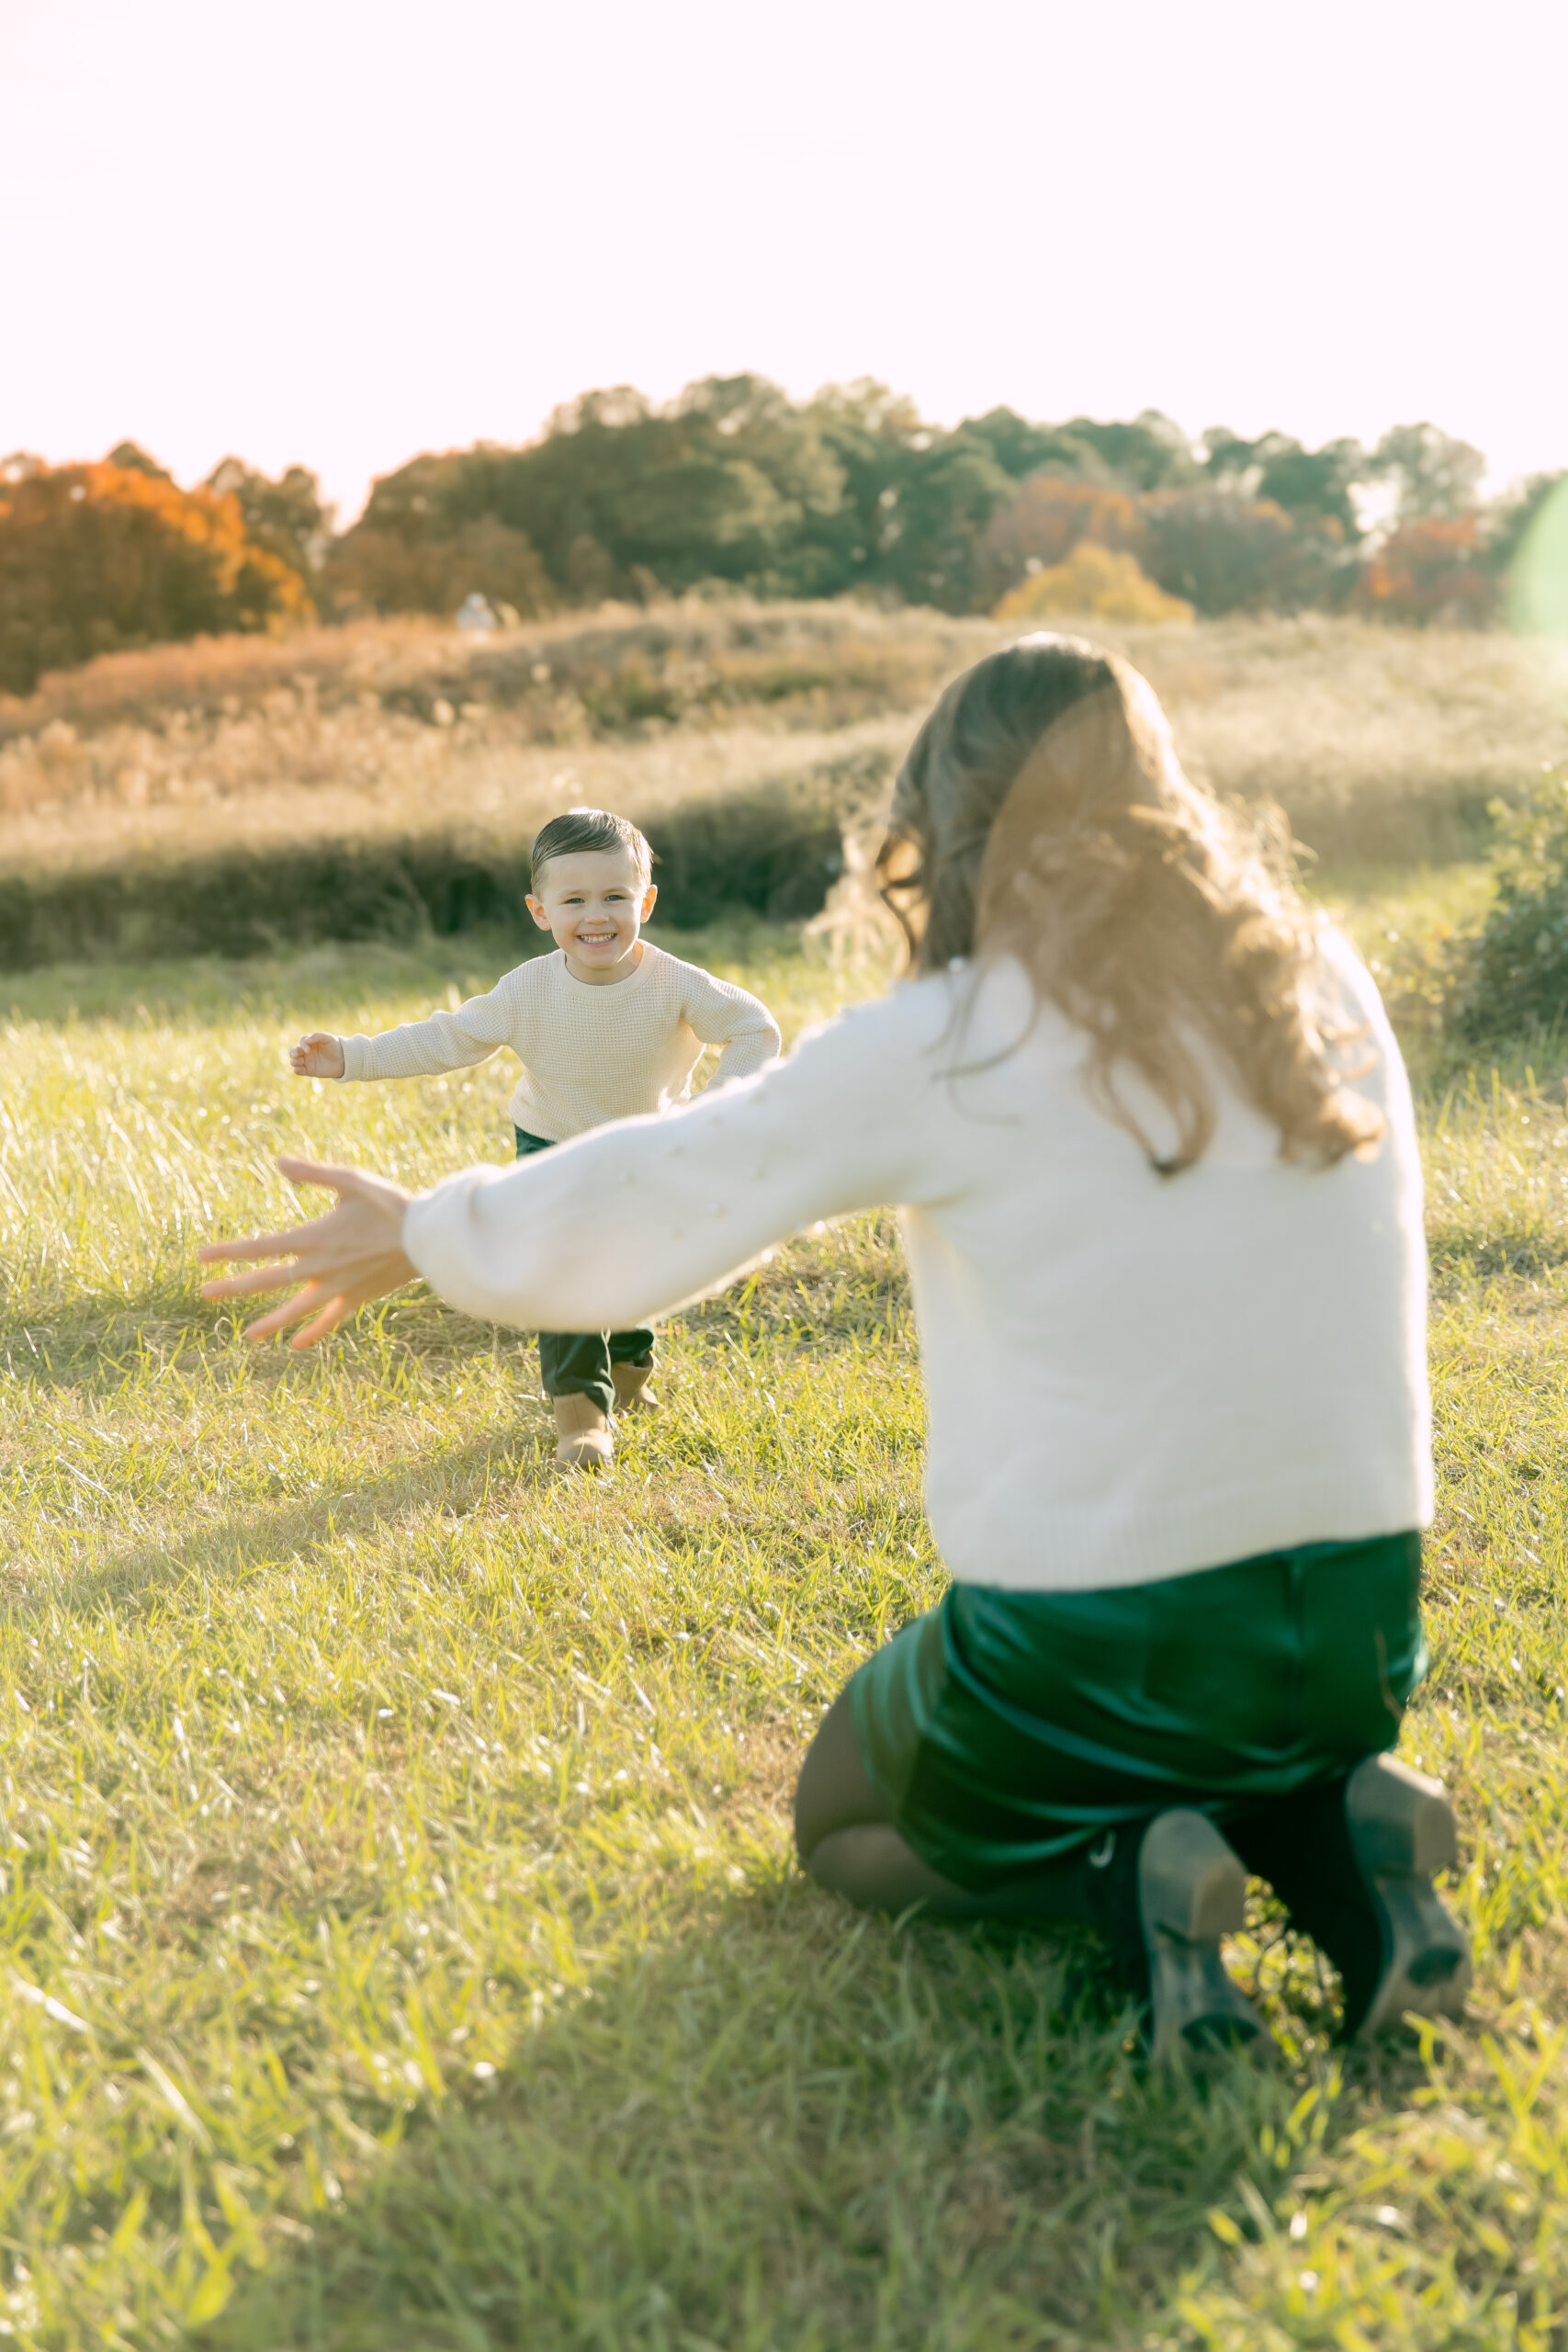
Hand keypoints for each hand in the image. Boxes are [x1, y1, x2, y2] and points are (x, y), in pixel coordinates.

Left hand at [198, 1155, 414, 1347]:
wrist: (427, 1237)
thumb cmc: (389, 1204)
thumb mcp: (350, 1180)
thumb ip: (312, 1173)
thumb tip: (278, 1162)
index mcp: (313, 1237)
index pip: (260, 1248)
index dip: (229, 1253)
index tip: (202, 1258)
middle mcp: (319, 1267)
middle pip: (268, 1281)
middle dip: (234, 1287)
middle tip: (205, 1294)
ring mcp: (337, 1286)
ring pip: (296, 1310)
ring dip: (270, 1323)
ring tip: (247, 1336)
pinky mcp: (356, 1297)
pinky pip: (330, 1320)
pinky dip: (313, 1333)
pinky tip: (296, 1345)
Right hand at [291, 1033, 345, 1078]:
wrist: (343, 1060)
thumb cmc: (335, 1047)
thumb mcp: (329, 1039)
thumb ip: (318, 1036)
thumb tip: (306, 1040)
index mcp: (310, 1042)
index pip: (302, 1041)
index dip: (303, 1045)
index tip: (308, 1049)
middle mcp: (306, 1051)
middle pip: (294, 1051)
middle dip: (293, 1052)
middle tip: (295, 1054)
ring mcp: (307, 1061)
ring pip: (295, 1061)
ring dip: (293, 1061)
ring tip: (295, 1062)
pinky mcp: (309, 1071)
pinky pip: (300, 1071)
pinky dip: (297, 1070)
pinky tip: (297, 1070)